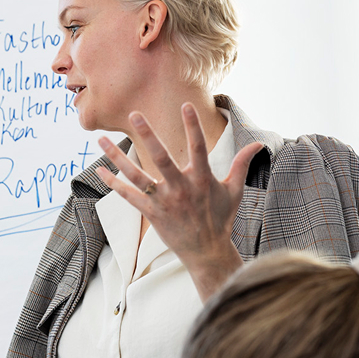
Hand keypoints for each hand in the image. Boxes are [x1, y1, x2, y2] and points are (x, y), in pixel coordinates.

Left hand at [96, 103, 262, 300]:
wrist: (207, 252)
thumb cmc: (221, 219)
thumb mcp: (235, 190)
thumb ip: (242, 164)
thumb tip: (259, 144)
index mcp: (202, 179)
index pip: (198, 147)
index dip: (193, 126)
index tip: (185, 105)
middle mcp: (181, 188)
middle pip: (162, 157)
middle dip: (148, 134)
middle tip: (134, 114)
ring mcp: (164, 201)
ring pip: (136, 175)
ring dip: (116, 157)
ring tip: (101, 140)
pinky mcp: (151, 213)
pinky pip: (128, 196)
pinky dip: (113, 184)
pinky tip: (99, 171)